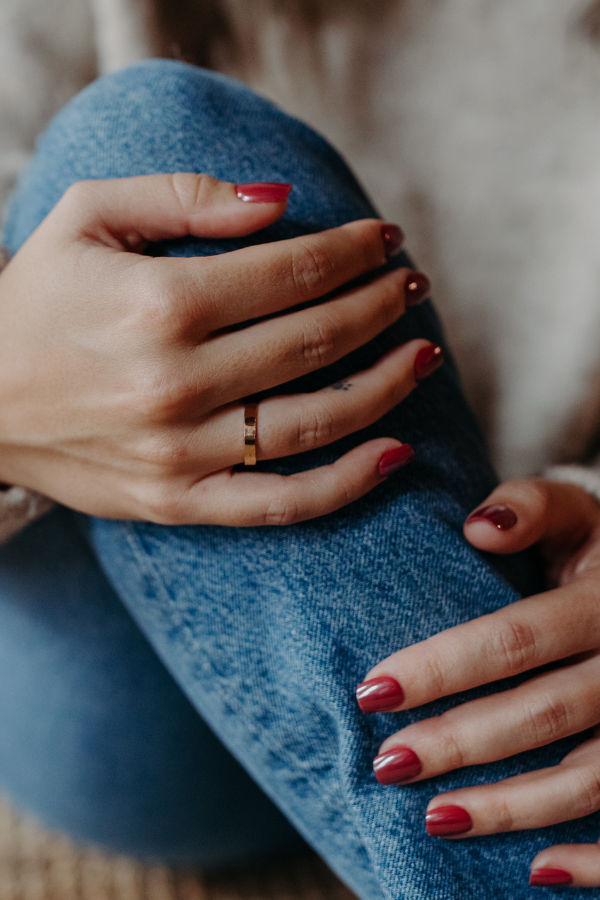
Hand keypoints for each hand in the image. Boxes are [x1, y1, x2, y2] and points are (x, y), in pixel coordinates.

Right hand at [0, 173, 435, 525]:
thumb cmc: (37, 300)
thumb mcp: (87, 216)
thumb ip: (184, 196)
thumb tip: (280, 201)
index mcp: (157, 303)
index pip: (292, 271)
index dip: (354, 251)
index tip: (386, 241)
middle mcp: (174, 381)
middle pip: (316, 339)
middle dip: (381, 306)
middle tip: (412, 287)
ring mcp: (178, 452)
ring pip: (316, 422)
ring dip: (386, 384)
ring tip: (423, 355)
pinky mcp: (176, 503)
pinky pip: (280, 503)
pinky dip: (346, 483)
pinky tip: (394, 452)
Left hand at [358, 478, 599, 888]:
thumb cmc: (596, 552)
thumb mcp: (579, 515)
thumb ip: (534, 508)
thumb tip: (478, 524)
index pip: (515, 639)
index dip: (442, 668)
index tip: (371, 691)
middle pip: (543, 714)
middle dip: (460, 743)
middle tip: (388, 765)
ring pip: (587, 777)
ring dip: (511, 806)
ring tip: (434, 819)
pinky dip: (596, 859)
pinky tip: (536, 871)